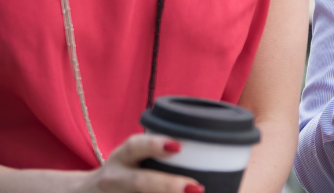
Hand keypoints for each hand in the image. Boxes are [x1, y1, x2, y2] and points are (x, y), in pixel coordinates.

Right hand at [77, 134, 202, 192]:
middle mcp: (114, 179)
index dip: (154, 145)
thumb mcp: (134, 157)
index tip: (178, 146)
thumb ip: (162, 154)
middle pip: (140, 182)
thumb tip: (220, 156)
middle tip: (196, 189)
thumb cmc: (125, 171)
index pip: (135, 147)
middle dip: (168, 186)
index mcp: (122, 158)